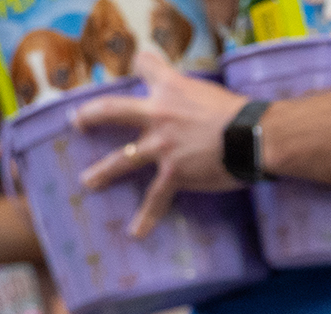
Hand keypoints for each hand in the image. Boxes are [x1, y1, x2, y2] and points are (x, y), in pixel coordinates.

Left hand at [75, 48, 246, 238]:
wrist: (253, 137)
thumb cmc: (241, 113)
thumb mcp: (212, 92)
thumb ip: (196, 96)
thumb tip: (200, 106)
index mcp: (171, 88)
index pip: (147, 66)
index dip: (144, 65)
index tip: (140, 66)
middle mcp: (158, 114)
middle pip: (113, 110)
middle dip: (91, 116)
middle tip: (77, 123)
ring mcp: (162, 145)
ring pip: (123, 158)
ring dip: (102, 172)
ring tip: (88, 181)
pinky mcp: (174, 173)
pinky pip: (156, 198)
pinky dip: (146, 217)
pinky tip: (136, 232)